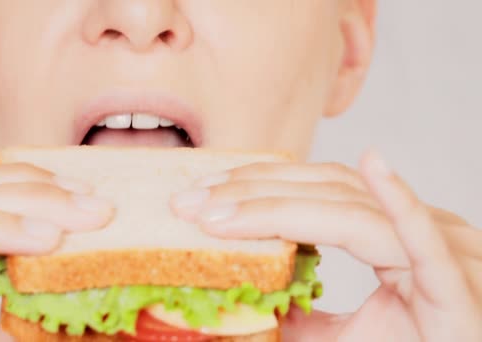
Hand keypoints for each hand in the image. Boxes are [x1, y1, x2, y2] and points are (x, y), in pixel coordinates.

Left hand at [171, 151, 481, 341]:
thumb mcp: (346, 337)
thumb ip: (303, 316)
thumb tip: (252, 302)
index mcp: (392, 237)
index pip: (318, 195)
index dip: (258, 190)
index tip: (200, 198)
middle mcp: (416, 230)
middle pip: (325, 192)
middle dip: (251, 192)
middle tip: (190, 199)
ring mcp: (441, 250)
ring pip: (352, 212)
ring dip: (280, 204)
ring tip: (221, 203)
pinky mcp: (457, 285)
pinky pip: (423, 238)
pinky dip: (400, 201)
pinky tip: (374, 165)